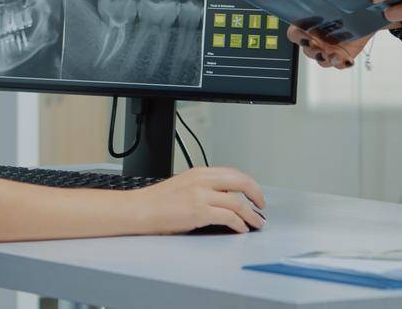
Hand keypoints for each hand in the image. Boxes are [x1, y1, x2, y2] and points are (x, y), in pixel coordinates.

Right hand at [137, 166, 266, 233]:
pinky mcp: (199, 212)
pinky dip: (239, 224)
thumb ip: (203, 187)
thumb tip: (224, 198)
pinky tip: (241, 229)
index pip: (233, 173)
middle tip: (262, 206)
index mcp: (200, 172)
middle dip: (256, 195)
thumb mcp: (183, 185)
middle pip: (241, 183)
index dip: (249, 184)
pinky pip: (229, 217)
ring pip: (238, 203)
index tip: (254, 193)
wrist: (140, 210)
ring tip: (256, 223)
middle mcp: (202, 180)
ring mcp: (201, 196)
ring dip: (251, 215)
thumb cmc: (157, 202)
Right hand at [285, 24, 380, 69]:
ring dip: (325, 59)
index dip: (297, 36)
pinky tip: (348, 60)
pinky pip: (337, 64)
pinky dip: (341, 63)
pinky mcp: (340, 56)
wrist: (365, 16)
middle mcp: (316, 37)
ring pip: (320, 59)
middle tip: (319, 48)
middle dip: (312, 50)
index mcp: (310, 23)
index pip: (295, 31)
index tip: (306, 36)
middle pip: (306, 49)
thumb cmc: (348, 6)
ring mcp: (327, 48)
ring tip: (335, 55)